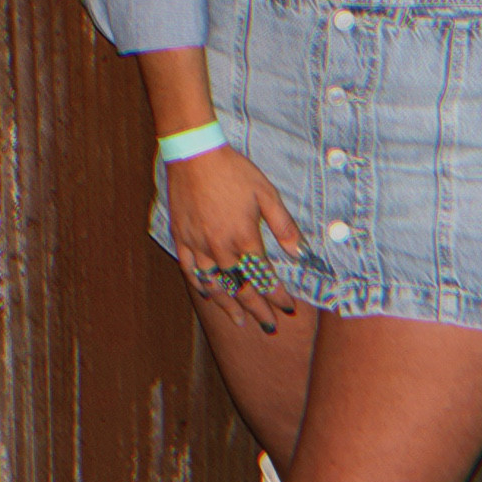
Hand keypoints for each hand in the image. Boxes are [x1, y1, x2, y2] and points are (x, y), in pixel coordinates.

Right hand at [167, 147, 301, 332]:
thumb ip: (284, 226)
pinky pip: (190, 270)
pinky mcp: (182, 238)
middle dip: (258, 310)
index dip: (278, 296)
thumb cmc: (234, 172)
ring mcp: (199, 246)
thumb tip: (299, 253)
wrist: (195, 155)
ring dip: (229, 305)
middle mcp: (221, 249)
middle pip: (241, 288)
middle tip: (270, 326)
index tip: (289, 308)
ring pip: (215, 285)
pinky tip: (207, 294)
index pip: (264, 278)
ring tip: (240, 321)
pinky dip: (200, 286)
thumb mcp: (267, 194)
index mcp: (245, 239)